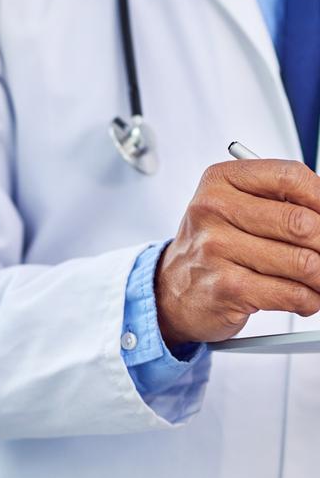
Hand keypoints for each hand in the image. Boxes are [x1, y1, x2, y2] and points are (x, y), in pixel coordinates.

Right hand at [157, 160, 319, 346]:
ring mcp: (216, 249)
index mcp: (220, 182)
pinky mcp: (227, 287)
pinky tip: (302, 296)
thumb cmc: (213, 248)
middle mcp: (212, 211)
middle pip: (301, 223)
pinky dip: (311, 300)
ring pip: (304, 262)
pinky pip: (293, 294)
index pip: (290, 177)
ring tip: (316, 279)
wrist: (172, 293)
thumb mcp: (236, 209)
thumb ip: (279, 202)